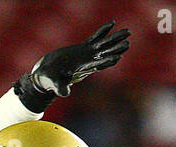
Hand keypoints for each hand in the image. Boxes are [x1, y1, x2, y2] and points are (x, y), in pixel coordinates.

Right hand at [16, 22, 130, 109]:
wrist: (47, 73)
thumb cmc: (51, 80)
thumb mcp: (55, 85)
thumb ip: (61, 89)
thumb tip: (65, 94)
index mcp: (84, 69)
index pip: (99, 65)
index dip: (108, 61)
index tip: (118, 57)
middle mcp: (89, 61)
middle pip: (106, 54)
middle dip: (116, 49)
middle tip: (128, 44)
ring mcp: (87, 54)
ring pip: (104, 44)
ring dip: (115, 38)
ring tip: (127, 32)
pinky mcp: (83, 48)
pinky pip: (95, 37)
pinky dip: (103, 31)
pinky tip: (112, 24)